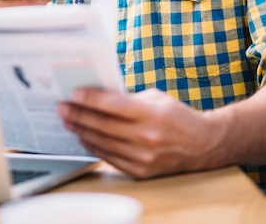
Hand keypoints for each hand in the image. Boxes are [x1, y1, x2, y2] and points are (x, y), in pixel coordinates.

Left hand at [57, 88, 222, 178]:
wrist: (203, 145)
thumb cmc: (177, 116)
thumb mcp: (156, 98)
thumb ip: (129, 98)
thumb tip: (98, 96)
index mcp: (152, 114)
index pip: (114, 106)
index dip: (92, 99)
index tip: (74, 93)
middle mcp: (147, 137)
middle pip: (104, 125)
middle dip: (80, 115)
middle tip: (62, 107)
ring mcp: (144, 157)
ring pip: (104, 143)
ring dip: (82, 131)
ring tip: (68, 121)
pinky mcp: (141, 171)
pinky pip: (111, 158)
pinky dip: (94, 147)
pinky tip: (83, 137)